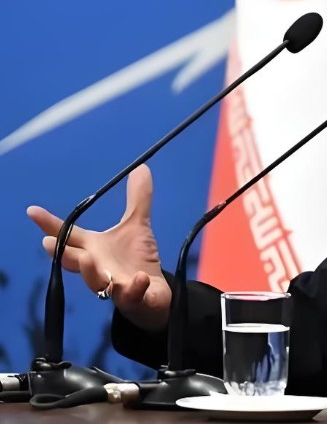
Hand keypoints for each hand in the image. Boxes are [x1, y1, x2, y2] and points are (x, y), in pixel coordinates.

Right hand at [27, 165, 170, 331]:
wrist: (154, 295)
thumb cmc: (137, 260)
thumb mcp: (138, 226)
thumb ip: (138, 199)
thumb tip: (141, 167)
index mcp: (94, 249)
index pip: (68, 235)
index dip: (49, 224)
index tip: (32, 210)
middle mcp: (98, 268)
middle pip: (74, 261)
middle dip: (63, 253)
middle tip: (47, 243)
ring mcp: (114, 286)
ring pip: (96, 282)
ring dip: (90, 272)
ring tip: (87, 259)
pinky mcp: (135, 299)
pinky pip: (132, 295)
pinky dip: (135, 288)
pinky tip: (140, 278)